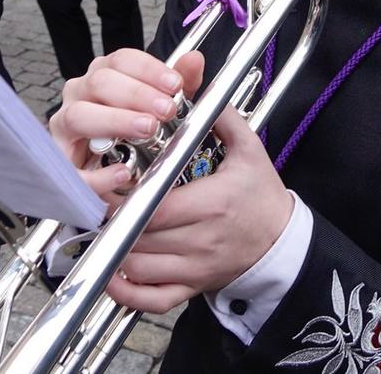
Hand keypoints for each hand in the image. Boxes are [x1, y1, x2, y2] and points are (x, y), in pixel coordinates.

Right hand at [48, 49, 203, 201]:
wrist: (111, 168)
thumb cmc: (134, 132)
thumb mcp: (163, 107)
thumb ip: (181, 85)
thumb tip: (195, 60)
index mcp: (103, 75)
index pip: (121, 60)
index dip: (149, 69)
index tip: (175, 85)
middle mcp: (80, 95)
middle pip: (100, 82)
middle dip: (136, 94)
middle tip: (166, 111)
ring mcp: (65, 126)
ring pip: (79, 115)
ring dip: (116, 121)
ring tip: (147, 130)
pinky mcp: (62, 161)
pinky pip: (72, 167)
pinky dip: (98, 173)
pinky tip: (123, 173)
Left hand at [109, 105, 293, 312]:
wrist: (282, 240)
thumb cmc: (261, 194)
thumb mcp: (249, 149)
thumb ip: (220, 117)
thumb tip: (197, 80)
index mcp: (213, 203)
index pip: (154, 209)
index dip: (124, 201)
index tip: (108, 186)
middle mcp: (202, 241)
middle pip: (140, 238)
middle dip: (113, 222)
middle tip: (97, 204)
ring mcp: (196, 268)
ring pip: (139, 268)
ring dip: (114, 251)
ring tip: (103, 229)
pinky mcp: (192, 287)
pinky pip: (153, 300)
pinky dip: (127, 293)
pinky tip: (113, 275)